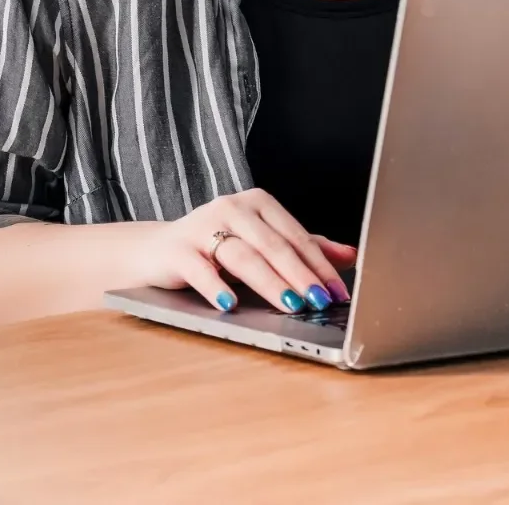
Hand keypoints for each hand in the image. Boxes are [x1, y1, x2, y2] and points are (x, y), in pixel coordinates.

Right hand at [132, 188, 355, 313]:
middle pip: (274, 246)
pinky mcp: (178, 249)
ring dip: (270, 283)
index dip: (320, 265)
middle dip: (300, 276)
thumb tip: (351, 256)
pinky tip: (230, 304)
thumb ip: (303, 248)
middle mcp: (232, 208)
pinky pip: (200, 269)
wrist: (157, 250)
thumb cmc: (216, 247)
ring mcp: (203, 225)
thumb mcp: (262, 244)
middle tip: (320, 301)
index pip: (296, 236)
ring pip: (243, 256)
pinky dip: (216, 287)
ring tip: (289, 305)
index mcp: (258, 204)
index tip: (338, 292)